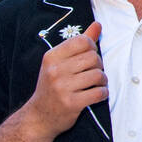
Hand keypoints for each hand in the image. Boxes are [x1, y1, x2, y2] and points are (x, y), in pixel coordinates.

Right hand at [27, 22, 106, 139]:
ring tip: (96, 84)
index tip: (89, 57)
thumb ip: (79, 43)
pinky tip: (96, 95)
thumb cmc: (53, 86)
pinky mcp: (71, 103)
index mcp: (51, 57)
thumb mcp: (60, 63)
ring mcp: (62, 88)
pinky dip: (103, 93)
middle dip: (98, 65)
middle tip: (93, 73)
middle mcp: (55, 71)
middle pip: (93, 58)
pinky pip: (99, 93)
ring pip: (98, 75)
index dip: (92, 48)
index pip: (82, 41)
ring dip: (102, 81)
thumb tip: (97, 24)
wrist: (39, 117)